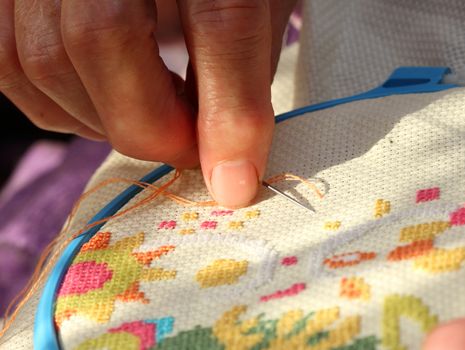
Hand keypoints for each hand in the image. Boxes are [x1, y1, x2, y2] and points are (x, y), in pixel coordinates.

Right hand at [0, 0, 296, 207]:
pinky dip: (58, 106)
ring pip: (41, 57)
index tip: (235, 182)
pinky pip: (7, 63)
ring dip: (101, 120)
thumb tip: (225, 161)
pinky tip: (102, 106)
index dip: (230, 111)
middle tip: (186, 149)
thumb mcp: (255, 3)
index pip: (219, 17)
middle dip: (150, 125)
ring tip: (149, 121)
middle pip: (103, 35)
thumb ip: (242, 72)